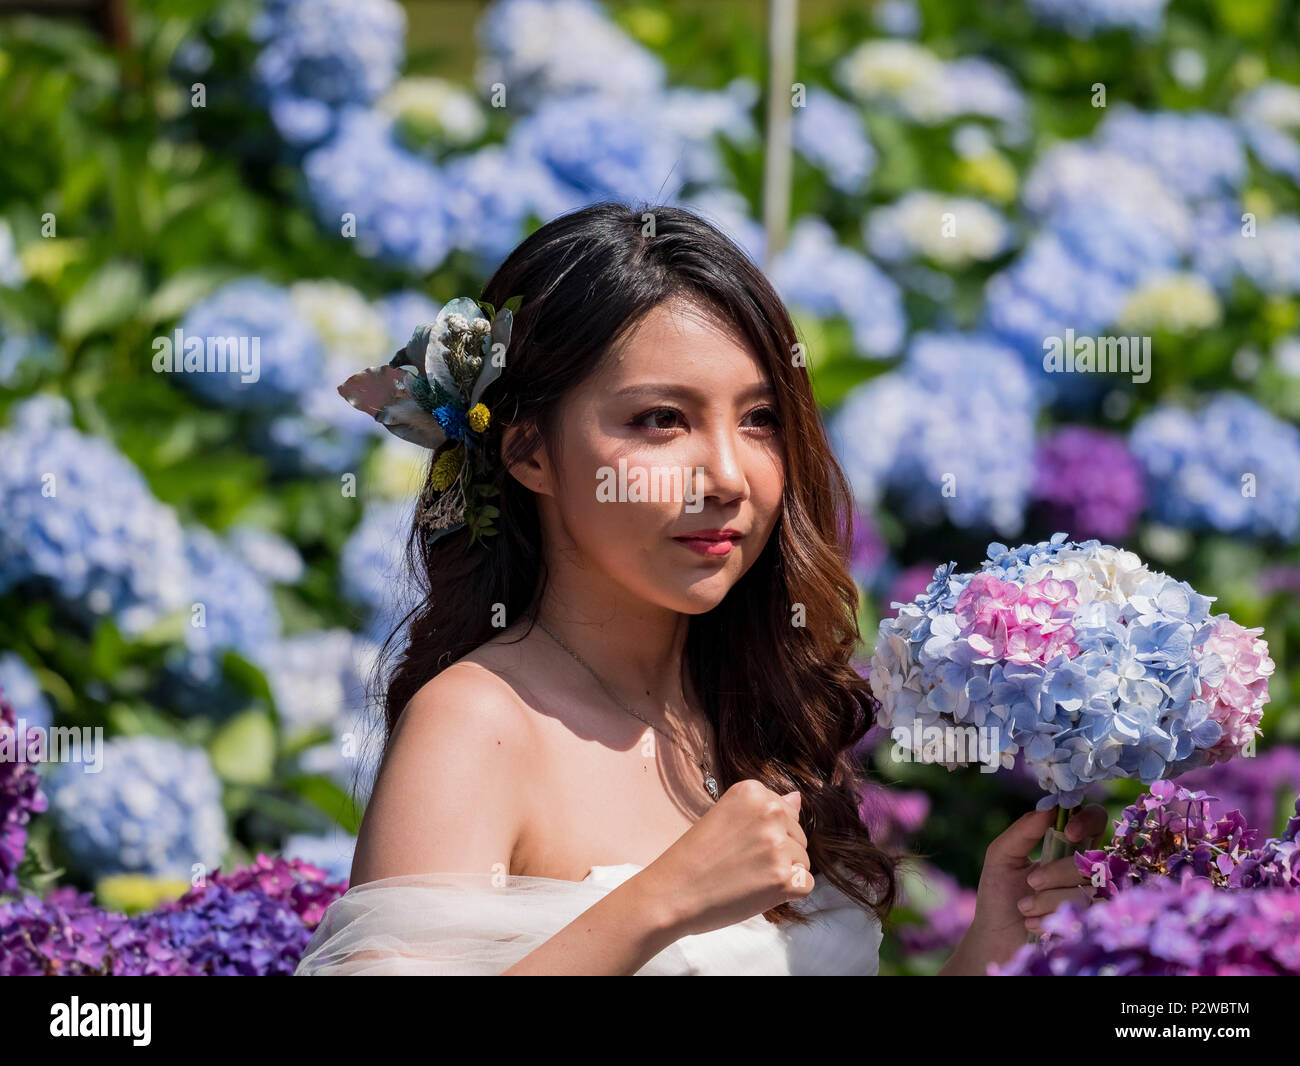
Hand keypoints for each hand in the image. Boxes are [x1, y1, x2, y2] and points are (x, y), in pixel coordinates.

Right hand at [634, 779, 812, 939]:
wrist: (672, 892)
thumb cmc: (694, 858)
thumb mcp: (725, 817)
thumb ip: (764, 809)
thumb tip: (798, 798)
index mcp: (752, 791)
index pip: (787, 812)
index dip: (766, 834)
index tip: (739, 844)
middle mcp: (769, 812)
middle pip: (799, 836)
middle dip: (779, 853)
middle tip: (740, 863)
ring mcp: (778, 845)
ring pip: (803, 861)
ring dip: (781, 873)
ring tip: (746, 877)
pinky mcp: (783, 878)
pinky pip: (806, 884)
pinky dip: (787, 894)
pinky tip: (758, 892)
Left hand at [956, 803, 1108, 970]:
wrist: (996, 938)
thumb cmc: (999, 894)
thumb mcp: (1002, 856)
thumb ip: (1023, 830)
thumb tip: (1049, 808)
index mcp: (1068, 847)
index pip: (1094, 821)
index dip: (1087, 821)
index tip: (1068, 832)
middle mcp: (1087, 870)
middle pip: (1093, 859)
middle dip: (1057, 873)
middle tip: (1030, 883)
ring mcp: (1094, 897)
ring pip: (1089, 890)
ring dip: (1049, 900)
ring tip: (1025, 909)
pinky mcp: (1094, 924)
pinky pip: (1088, 915)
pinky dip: (1053, 919)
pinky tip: (1034, 924)